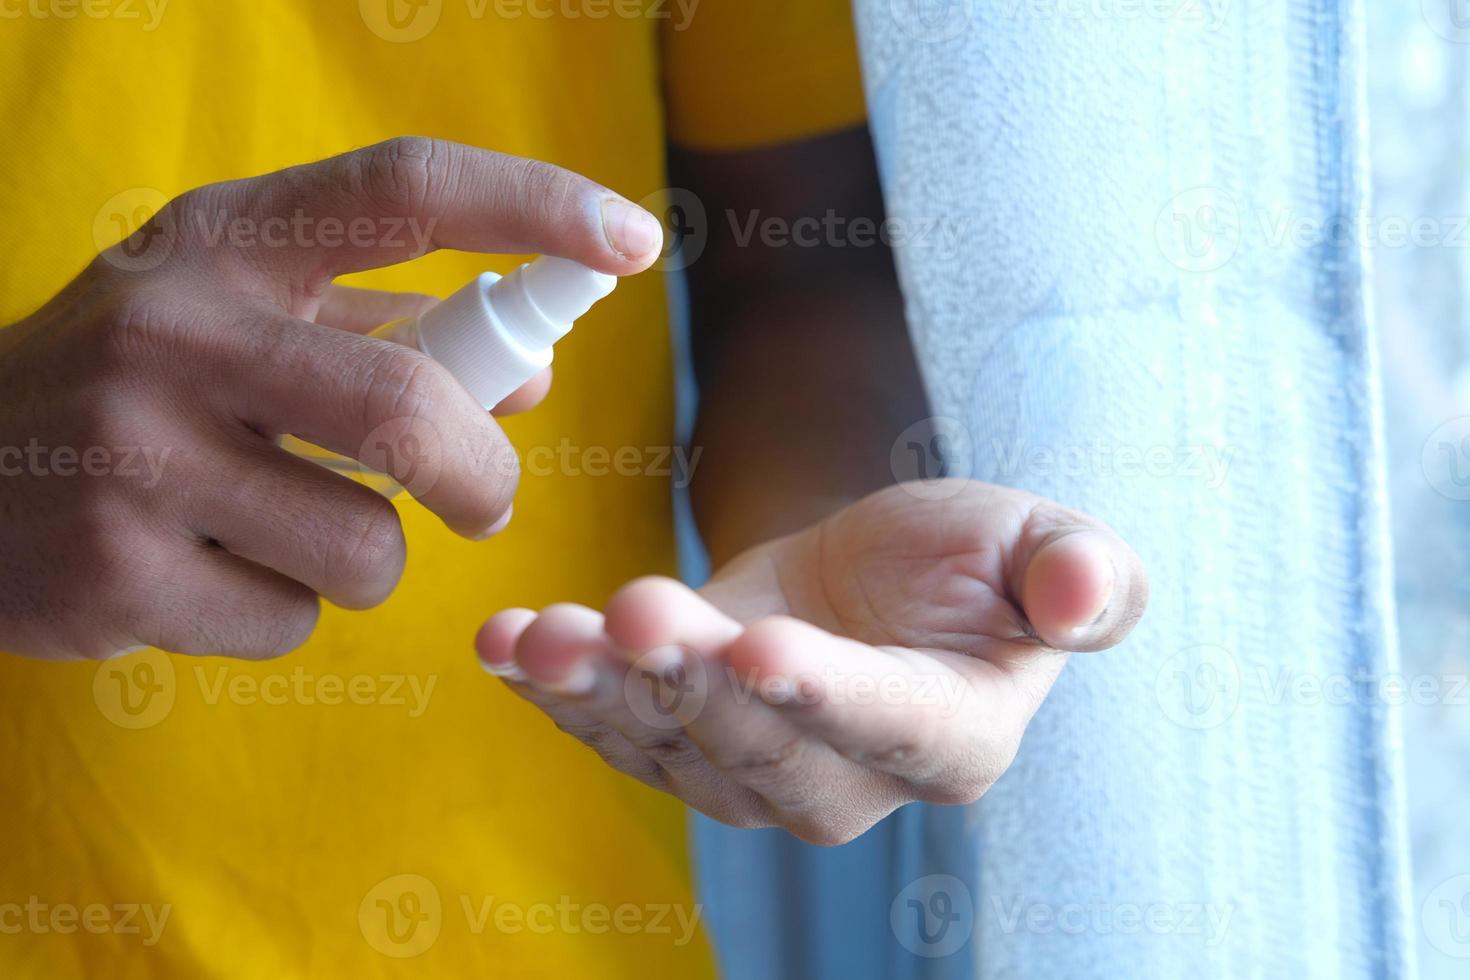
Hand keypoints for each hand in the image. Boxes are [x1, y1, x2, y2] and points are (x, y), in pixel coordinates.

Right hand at [0, 137, 662, 660]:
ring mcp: (130, 457)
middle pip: (411, 410)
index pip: (402, 188)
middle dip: (483, 477)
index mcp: (220, 241)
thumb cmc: (138, 387)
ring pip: (367, 546)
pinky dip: (286, 610)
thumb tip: (534, 378)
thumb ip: (388, 333)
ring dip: (366, 557)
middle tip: (483, 500)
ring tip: (283, 527)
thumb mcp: (244, 318)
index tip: (634, 240)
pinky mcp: (113, 576)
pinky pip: (292, 620)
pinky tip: (208, 572)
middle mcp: (171, 332)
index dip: (533, 206)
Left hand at [476, 480, 1146, 844]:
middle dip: (692, 684)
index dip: (824, 692)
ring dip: (599, 694)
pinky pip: (610, 725)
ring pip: (669, 745)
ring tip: (539, 639)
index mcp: (949, 735)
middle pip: (761, 746)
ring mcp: (749, 770)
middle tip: (636, 613)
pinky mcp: (675, 738)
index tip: (761, 647)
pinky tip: (499, 644)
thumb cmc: (964, 558)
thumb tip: (1086, 596)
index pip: (888, 726)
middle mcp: (845, 778)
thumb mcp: (1035, 543)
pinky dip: (551, 688)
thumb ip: (1081, 573)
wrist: (870, 571)